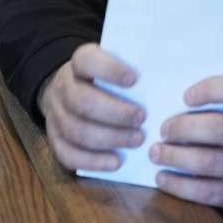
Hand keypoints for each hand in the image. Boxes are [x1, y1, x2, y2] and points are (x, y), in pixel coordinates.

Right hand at [38, 43, 145, 171]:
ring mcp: (55, 115)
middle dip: (115, 112)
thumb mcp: (114, 65)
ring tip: (138, 141)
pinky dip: (94, 161)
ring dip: (110, 138)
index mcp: (79, 63)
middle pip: (83, 101)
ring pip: (77, 130)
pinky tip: (117, 162)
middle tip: (142, 118)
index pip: (87, 60)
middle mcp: (63, 88)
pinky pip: (69, 155)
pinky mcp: (55, 140)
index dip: (109, 69)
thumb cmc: (104, 79)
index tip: (135, 79)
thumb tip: (166, 76)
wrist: (67, 93)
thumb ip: (133, 67)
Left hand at [150, 75, 222, 218]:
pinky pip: (206, 191)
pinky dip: (179, 185)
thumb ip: (219, 108)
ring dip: (176, 157)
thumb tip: (169, 100)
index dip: (211, 90)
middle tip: (163, 129)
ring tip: (155, 153)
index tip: (186, 96)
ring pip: (209, 162)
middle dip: (185, 128)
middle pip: (220, 129)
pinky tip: (162, 178)